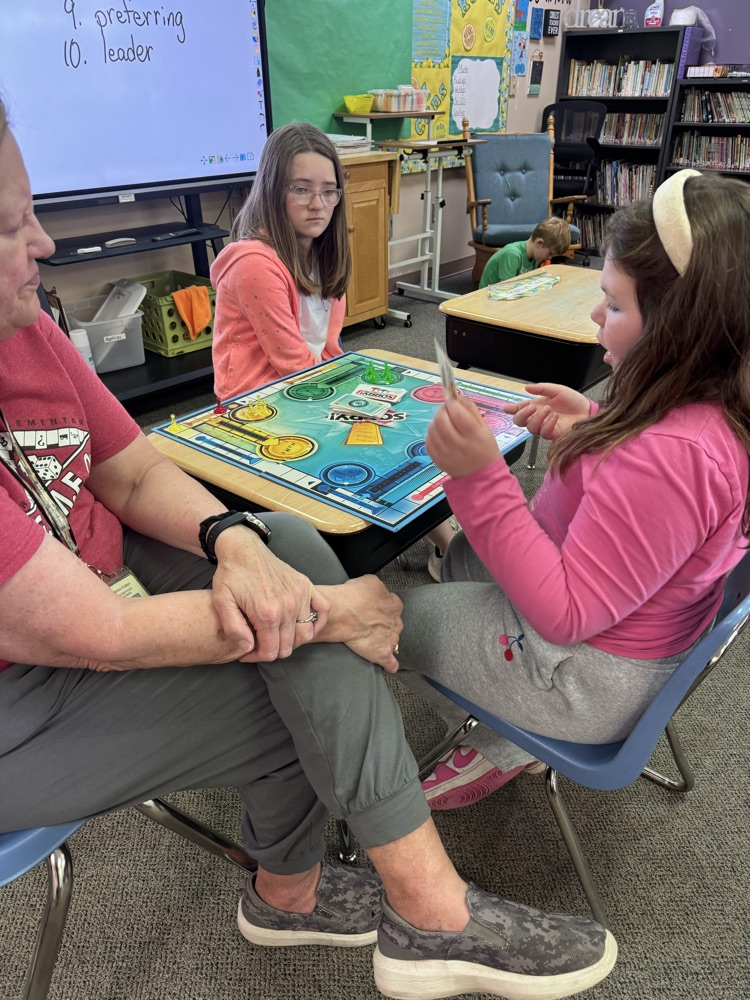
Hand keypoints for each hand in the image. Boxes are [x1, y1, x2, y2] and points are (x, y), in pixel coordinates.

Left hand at [211, 526, 329, 661]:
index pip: (271, 652)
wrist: (243, 549)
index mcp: (267, 613)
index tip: (246, 652)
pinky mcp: (306, 585)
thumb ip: (233, 628)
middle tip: (257, 643)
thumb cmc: (230, 575)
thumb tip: (248, 648)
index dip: (257, 657)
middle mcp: (288, 606)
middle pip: (288, 646)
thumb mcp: (221, 602)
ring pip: (305, 634)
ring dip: (291, 640)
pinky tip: (303, 625)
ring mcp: (300, 595)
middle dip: (272, 650)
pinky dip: (318, 622)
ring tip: (275, 635)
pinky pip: (323, 610)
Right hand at [316, 576, 402, 672]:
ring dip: (385, 641)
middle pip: (393, 625)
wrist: (343, 613)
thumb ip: (379, 589)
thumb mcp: (370, 581)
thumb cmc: (353, 595)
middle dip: (384, 625)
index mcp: (394, 605)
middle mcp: (396, 622)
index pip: (394, 607)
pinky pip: (391, 663)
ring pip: (392, 642)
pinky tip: (388, 665)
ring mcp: (391, 639)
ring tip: (371, 641)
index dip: (382, 609)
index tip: (373, 610)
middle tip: (368, 624)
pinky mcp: (382, 653)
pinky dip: (390, 664)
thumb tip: (376, 592)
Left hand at [426, 394, 499, 478]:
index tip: (451, 399)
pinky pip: (428, 440)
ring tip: (445, 423)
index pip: (457, 412)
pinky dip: (432, 433)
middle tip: (447, 410)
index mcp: (474, 434)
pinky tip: (440, 434)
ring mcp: (446, 453)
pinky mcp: (437, 459)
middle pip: (441, 419)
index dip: (451, 402)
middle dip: (442, 410)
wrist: (480, 475)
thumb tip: (455, 396)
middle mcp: (459, 444)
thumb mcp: (484, 427)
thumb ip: (470, 409)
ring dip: (436, 421)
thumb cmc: (484, 448)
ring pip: (432, 428)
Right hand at [503, 383, 590, 441]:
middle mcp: (538, 417)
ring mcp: (545, 426)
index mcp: (537, 406)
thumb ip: (542, 389)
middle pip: (519, 422)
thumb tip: (527, 388)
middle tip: (530, 407)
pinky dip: (548, 424)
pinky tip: (555, 417)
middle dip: (521, 415)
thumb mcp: (557, 390)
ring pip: (530, 428)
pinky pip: (544, 432)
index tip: (507, 408)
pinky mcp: (553, 434)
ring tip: (549, 409)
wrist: (587, 410)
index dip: (511, 409)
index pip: (519, 409)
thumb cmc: (573, 401)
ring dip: (537, 418)